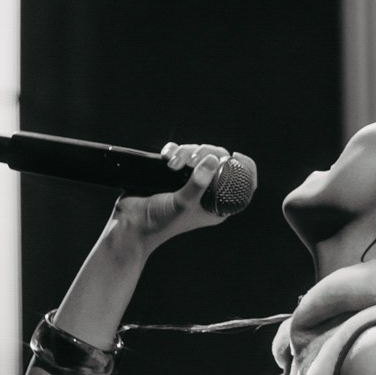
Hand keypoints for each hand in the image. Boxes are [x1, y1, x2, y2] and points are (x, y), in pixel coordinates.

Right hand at [115, 142, 246, 244]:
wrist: (131, 224)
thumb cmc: (160, 222)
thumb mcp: (183, 204)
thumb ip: (198, 184)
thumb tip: (213, 160)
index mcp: (217, 204)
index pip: (241, 184)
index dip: (244, 167)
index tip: (235, 156)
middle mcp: (206, 192)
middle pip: (219, 160)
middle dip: (206, 153)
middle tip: (191, 161)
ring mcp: (189, 181)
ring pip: (199, 153)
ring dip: (186, 152)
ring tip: (171, 165)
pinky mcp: (172, 173)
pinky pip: (180, 153)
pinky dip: (174, 150)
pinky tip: (165, 157)